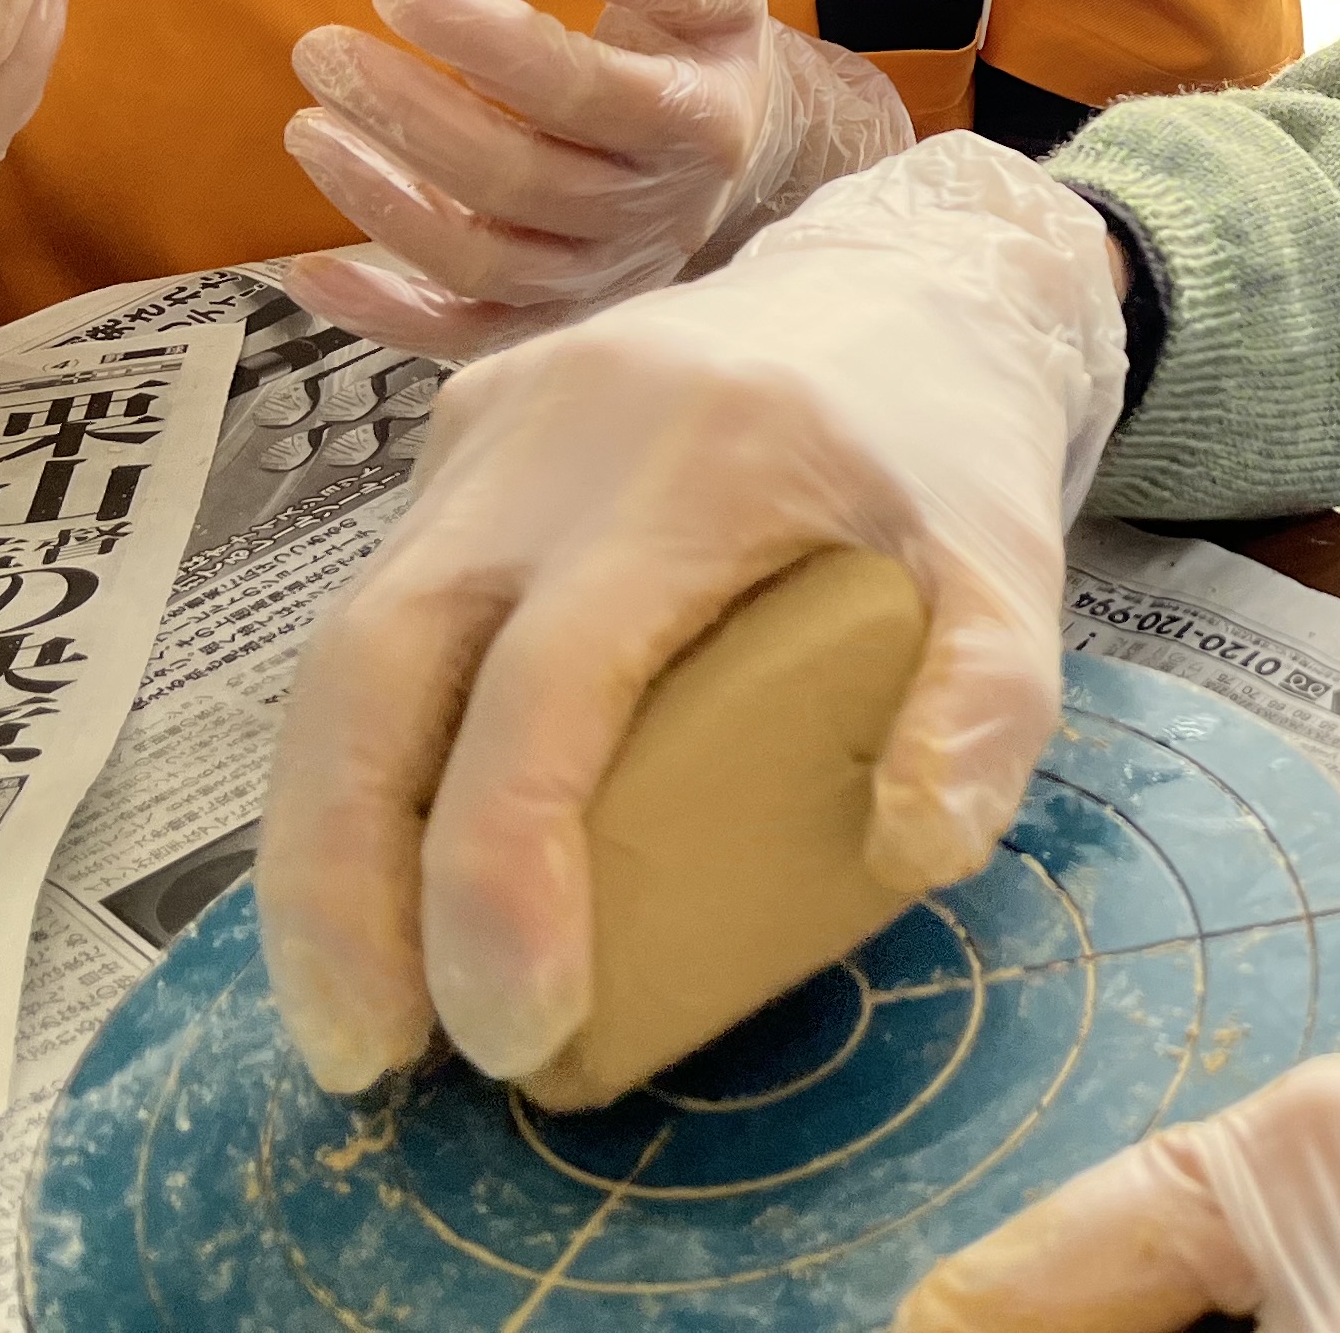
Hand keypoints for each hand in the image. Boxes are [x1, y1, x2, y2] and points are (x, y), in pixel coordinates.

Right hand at [254, 132, 1120, 1093]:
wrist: (903, 282)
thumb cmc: (949, 453)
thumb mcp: (1018, 563)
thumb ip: (993, 700)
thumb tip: (915, 848)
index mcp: (701, 454)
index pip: (550, 677)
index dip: (501, 866)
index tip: (515, 1031)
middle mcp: (556, 430)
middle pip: (372, 662)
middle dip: (341, 880)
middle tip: (373, 1058)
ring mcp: (488, 425)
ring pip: (340, 644)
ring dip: (321, 840)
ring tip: (357, 1010)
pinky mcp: (458, 434)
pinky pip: (374, 605)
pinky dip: (358, 757)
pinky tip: (378, 882)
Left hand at [278, 0, 910, 356]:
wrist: (736, 148)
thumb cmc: (697, 49)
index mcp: (694, 122)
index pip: (582, 89)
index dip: (484, 40)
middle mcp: (650, 213)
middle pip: (522, 181)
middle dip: (410, 115)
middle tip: (323, 51)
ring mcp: (600, 277)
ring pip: (486, 263)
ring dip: (384, 204)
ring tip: (308, 130)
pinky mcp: (553, 316)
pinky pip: (466, 335)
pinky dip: (384, 316)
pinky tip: (310, 272)